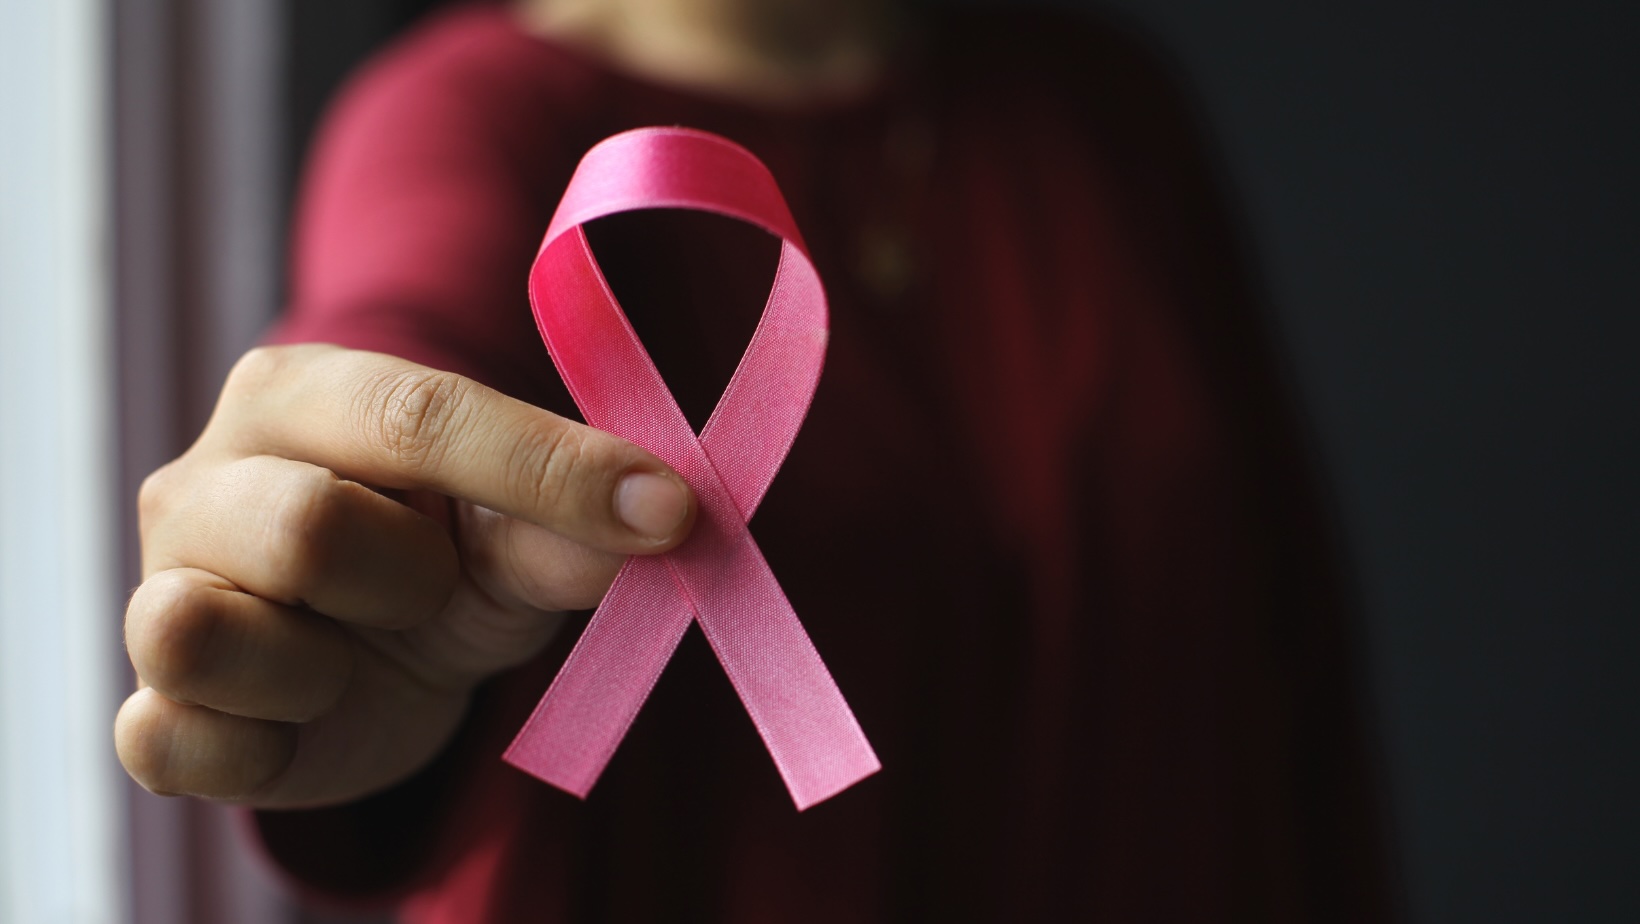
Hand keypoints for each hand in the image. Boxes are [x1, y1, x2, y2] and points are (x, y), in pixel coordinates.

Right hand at [115, 344, 694, 807]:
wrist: (379, 665)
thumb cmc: (443, 563)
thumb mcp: (520, 537)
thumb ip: (572, 525)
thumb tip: (661, 516)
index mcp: (299, 396)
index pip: (416, 416)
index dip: (549, 471)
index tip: (669, 514)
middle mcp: (204, 482)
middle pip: (304, 527)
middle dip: (407, 580)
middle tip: (429, 590)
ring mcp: (155, 593)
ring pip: (202, 631)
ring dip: (318, 669)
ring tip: (352, 656)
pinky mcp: (152, 710)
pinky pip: (166, 737)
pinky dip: (259, 748)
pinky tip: (306, 723)